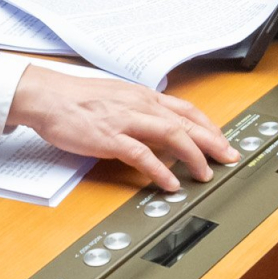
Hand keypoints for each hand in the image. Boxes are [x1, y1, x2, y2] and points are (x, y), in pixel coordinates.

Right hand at [7, 67, 237, 191]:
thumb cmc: (77, 98)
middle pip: (186, 122)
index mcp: (142, 95)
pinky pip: (141, 155)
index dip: (208, 126)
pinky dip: (159, 170)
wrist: (48, 96)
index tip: (222, 140)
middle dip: (212, 141)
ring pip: (171, 135)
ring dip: (193, 156)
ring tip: (205, 173)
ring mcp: (126, 120)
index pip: (185, 109)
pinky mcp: (109, 137)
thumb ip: (138, 110)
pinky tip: (170, 183)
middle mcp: (139, 104)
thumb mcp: (116, 97)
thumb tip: (158, 125)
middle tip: (230, 158)